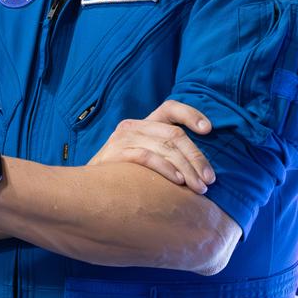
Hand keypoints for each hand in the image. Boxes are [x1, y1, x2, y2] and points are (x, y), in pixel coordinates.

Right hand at [92, 100, 214, 191]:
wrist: (87, 189)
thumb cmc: (123, 175)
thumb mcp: (143, 156)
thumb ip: (165, 152)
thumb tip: (202, 166)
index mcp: (143, 123)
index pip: (170, 107)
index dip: (191, 114)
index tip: (208, 129)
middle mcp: (134, 126)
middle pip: (174, 134)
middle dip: (196, 157)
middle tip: (210, 179)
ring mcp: (123, 138)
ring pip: (166, 147)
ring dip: (187, 169)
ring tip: (200, 187)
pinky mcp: (117, 153)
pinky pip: (148, 157)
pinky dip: (166, 169)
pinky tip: (178, 182)